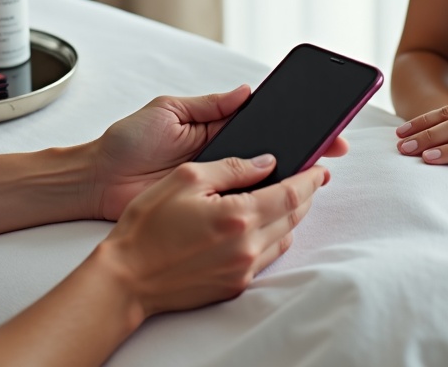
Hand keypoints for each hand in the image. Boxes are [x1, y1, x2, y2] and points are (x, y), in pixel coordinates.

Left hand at [86, 87, 348, 219]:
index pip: (261, 122)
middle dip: (303, 148)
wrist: (98, 180)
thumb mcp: (168, 110)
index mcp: (214, 127)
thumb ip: (209, 105)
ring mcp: (216, 183)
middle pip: (270, 151)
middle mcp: (221, 154)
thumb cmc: (127, 141)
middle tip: (332, 148)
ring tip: (318, 171)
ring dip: (290, 176)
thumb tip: (247, 90)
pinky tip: (285, 201)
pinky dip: (263, 203)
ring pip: (261, 179)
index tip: (321, 121)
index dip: (291, 122)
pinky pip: (241, 205)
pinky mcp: (207, 207)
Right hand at [97, 154, 327, 317]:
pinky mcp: (234, 285)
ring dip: (290, 217)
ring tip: (286, 199)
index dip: (310, 179)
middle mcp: (247, 247)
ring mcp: (242, 270)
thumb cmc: (148, 226)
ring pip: (284, 239)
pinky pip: (266, 257)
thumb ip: (230, 167)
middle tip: (310, 180)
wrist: (127, 277)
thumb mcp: (186, 178)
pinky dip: (272, 238)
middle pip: (294, 217)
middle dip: (305, 195)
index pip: (291, 194)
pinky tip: (262, 225)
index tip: (320, 168)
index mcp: (238, 216)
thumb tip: (266, 162)